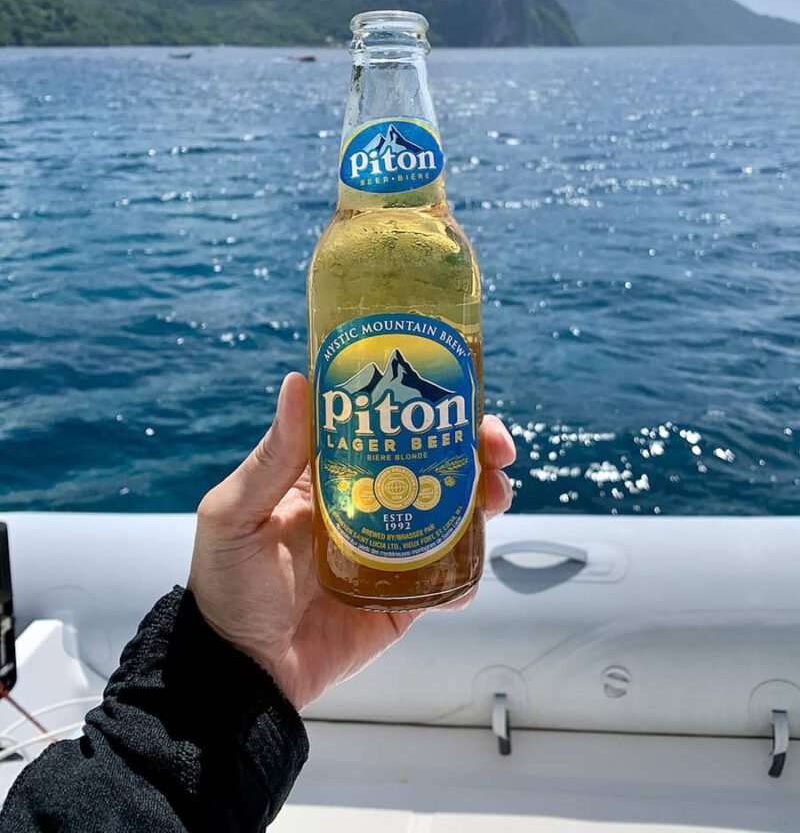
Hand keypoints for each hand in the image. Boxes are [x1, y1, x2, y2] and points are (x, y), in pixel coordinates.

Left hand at [188, 372, 515, 710]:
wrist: (242, 675)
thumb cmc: (227, 586)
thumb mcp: (238, 513)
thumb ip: (274, 455)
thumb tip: (298, 380)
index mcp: (327, 473)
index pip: (384, 424)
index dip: (422, 404)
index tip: (455, 389)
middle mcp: (365, 503)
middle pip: (432, 460)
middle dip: (472, 445)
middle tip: (494, 445)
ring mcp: (390, 550)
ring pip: (452, 511)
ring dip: (484, 495)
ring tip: (496, 492)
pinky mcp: (404, 599)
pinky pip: (449, 581)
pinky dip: (468, 572)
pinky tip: (468, 569)